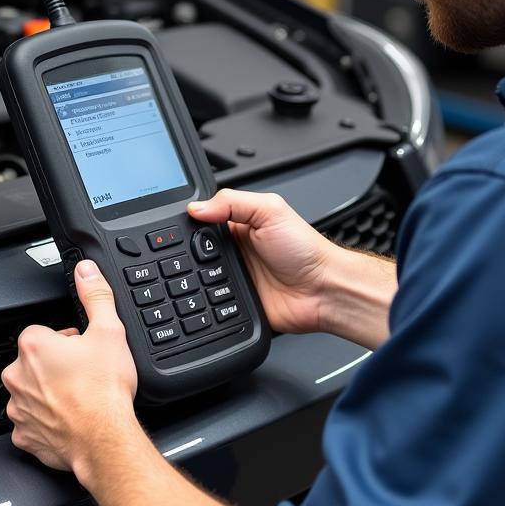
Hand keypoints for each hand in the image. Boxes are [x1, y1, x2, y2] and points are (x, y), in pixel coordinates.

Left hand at [2, 260, 137, 474]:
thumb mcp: (109, 331)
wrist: (105, 439)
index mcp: (33, 346)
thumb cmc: (104, 391)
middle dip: (57, 366)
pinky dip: (47, 423)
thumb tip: (86, 271)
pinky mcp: (24, 436)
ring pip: (32, 392)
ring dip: (50, 393)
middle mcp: (18, 376)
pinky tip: (69, 420)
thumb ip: (95, 295)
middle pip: (36, 362)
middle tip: (84, 375)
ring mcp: (18, 408)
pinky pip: (32, 424)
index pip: (44, 332)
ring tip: (79, 398)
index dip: (67, 340)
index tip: (83, 351)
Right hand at [188, 189, 336, 335]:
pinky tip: (209, 295)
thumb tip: (197, 207)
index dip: (192, 221)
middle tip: (196, 252)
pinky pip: (209, 304)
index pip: (203, 220)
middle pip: (194, 251)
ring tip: (205, 273)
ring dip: (196, 278)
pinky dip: (206, 301)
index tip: (181, 225)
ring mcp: (233, 277)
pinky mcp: (233, 303)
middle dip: (190, 253)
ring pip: (197, 279)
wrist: (322, 290)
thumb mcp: (270, 210)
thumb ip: (232, 202)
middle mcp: (233, 250)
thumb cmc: (305, 250)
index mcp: (239, 224)